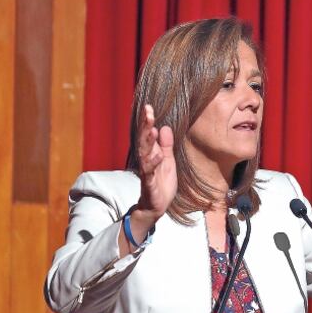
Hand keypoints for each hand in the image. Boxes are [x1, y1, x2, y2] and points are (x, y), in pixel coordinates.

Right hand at [129, 105, 175, 235]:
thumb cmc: (161, 182)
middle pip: (143, 140)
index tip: (148, 107)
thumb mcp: (168, 161)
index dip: (147, 121)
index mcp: (151, 153)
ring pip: (144, 154)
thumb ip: (166, 145)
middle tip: (147, 111)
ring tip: (152, 129)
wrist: (156, 205)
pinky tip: (159, 155)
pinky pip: (150, 173)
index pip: (147, 135)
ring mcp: (147, 172)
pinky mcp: (149, 184)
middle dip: (145, 126)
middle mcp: (146, 160)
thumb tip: (165, 127)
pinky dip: (154, 163)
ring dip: (148, 142)